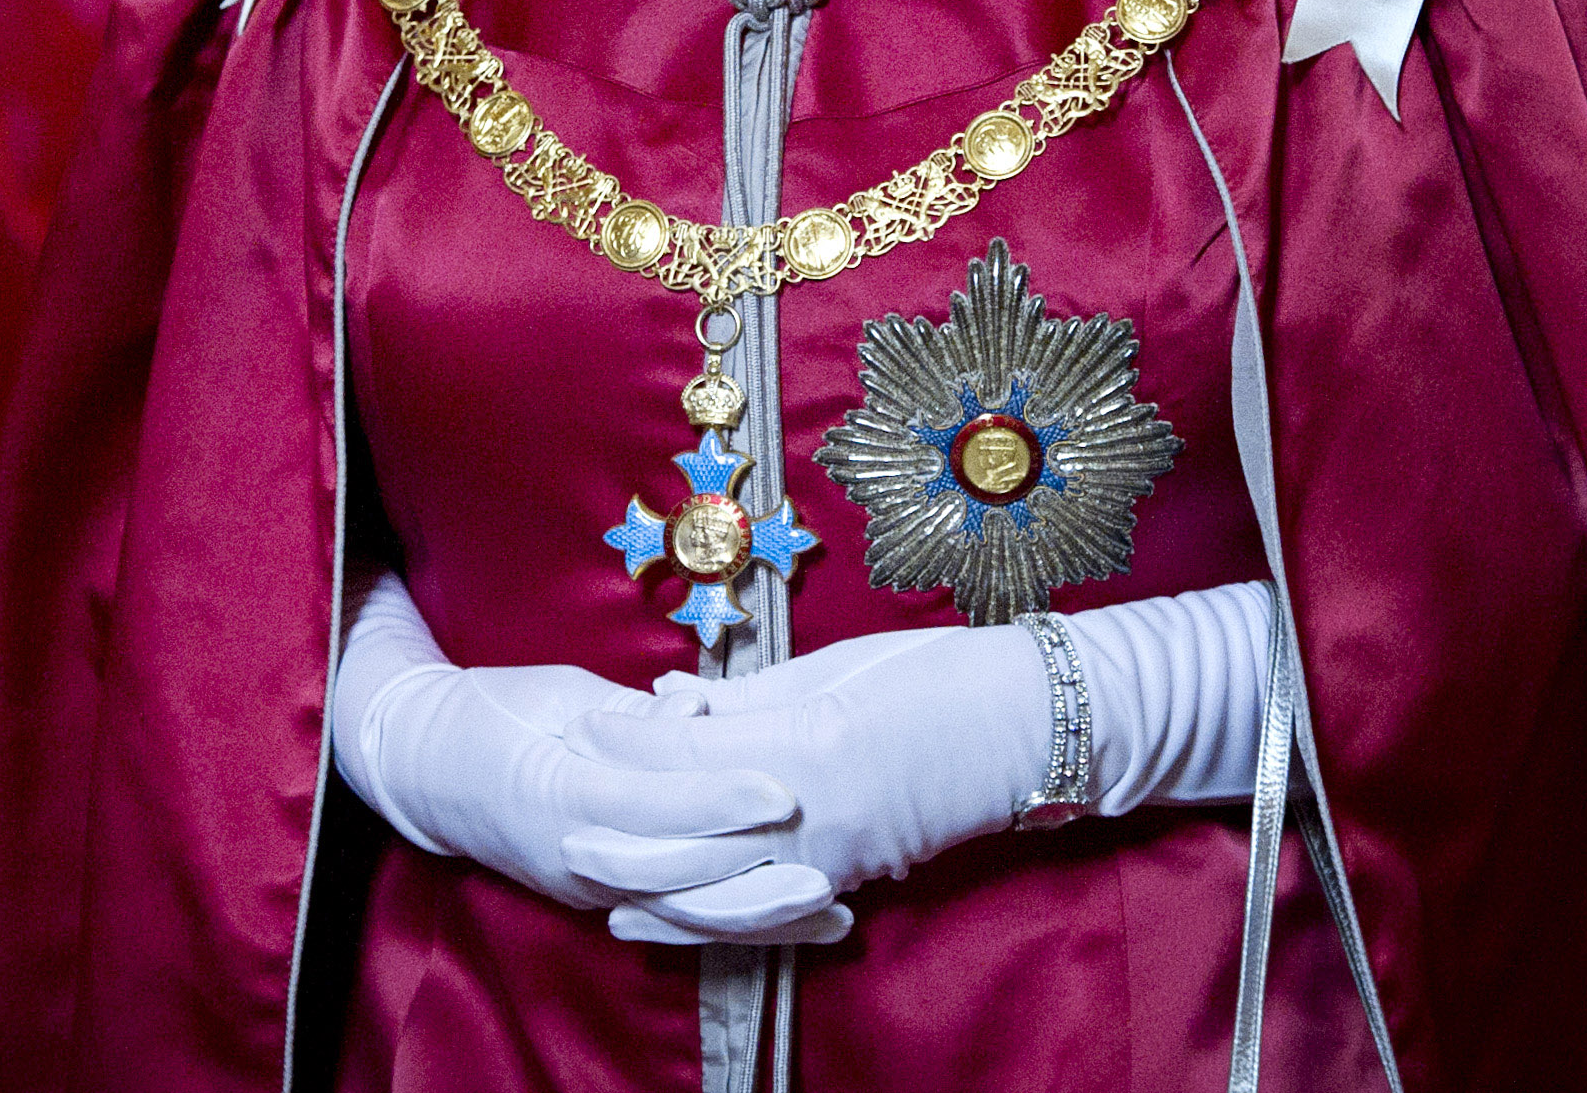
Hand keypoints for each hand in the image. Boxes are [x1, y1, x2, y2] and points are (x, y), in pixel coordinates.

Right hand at [330, 578, 839, 938]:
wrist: (425, 767)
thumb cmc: (492, 709)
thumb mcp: (558, 693)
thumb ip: (632, 715)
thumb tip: (697, 710)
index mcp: (555, 789)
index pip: (648, 801)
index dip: (717, 799)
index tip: (783, 791)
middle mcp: (571, 852)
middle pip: (673, 876)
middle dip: (753, 877)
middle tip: (827, 867)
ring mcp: (585, 886)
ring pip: (681, 915)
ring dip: (759, 920)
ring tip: (833, 913)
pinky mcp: (600, 899)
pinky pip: (673, 920)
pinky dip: (735, 927)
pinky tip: (795, 929)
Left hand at [566, 622, 1048, 937]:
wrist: (1023, 724)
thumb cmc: (934, 675)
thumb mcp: (832, 670)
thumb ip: (750, 699)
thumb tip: (675, 704)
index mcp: (804, 743)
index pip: (688, 754)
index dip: (628, 742)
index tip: (583, 723)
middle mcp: (810, 813)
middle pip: (690, 834)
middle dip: (621, 826)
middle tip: (564, 808)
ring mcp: (832, 855)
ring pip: (723, 891)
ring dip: (656, 891)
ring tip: (600, 882)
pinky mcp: (849, 876)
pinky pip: (768, 907)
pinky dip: (718, 915)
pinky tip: (679, 916)